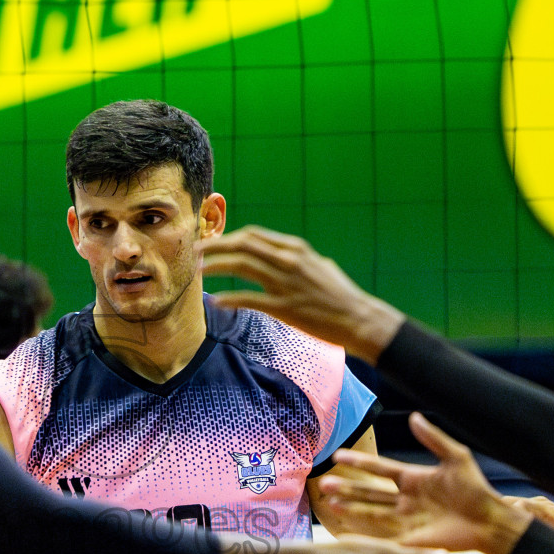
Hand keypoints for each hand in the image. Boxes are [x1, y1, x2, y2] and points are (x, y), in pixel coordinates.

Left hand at [199, 226, 403, 360]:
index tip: (212, 243)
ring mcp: (286, 283)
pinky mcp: (284, 307)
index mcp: (295, 249)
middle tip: (195, 251)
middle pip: (242, 245)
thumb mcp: (319, 266)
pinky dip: (230, 298)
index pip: (253, 235)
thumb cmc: (340, 295)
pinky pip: (249, 299)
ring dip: (216, 266)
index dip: (228, 237)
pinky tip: (216, 301)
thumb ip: (298, 259)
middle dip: (214, 246)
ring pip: (241, 267)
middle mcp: (288, 261)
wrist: (358, 318)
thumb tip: (281, 256)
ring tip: (200, 270)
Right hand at [322, 413, 533, 553]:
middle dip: (347, 487)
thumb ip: (433, 439)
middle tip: (323, 483)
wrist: (489, 521)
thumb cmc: (476, 488)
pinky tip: (349, 530)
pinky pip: (385, 535)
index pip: (380, 469)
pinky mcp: (412, 538)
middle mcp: (405, 498)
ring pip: (371, 512)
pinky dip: (367, 533)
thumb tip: (414, 416)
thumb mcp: (456, 457)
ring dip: (351, 507)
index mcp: (413, 478)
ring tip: (329, 502)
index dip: (359, 462)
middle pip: (370, 492)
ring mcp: (407, 519)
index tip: (338, 456)